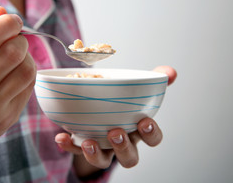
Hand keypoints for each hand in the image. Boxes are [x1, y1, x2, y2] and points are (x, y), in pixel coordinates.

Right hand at [0, 6, 35, 147]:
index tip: (13, 20)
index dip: (7, 24)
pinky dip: (29, 72)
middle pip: (11, 54)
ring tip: (18, 55)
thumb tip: (1, 12)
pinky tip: (18, 72)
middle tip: (16, 38)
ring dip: (27, 56)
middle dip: (20, 40)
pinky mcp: (7, 118)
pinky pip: (30, 86)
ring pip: (26, 71)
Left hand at [55, 66, 176, 176]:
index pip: (153, 138)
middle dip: (123, 148)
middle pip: (130, 158)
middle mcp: (122, 143)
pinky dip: (69, 145)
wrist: (101, 108)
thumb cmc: (123, 102)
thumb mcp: (138, 90)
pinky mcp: (83, 146)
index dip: (152, 134)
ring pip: (103, 160)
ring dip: (96, 154)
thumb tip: (170, 72)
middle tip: (115, 132)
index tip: (145, 121)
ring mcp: (103, 147)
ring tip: (88, 141)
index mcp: (138, 129)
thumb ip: (154, 80)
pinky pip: (76, 150)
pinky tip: (62, 136)